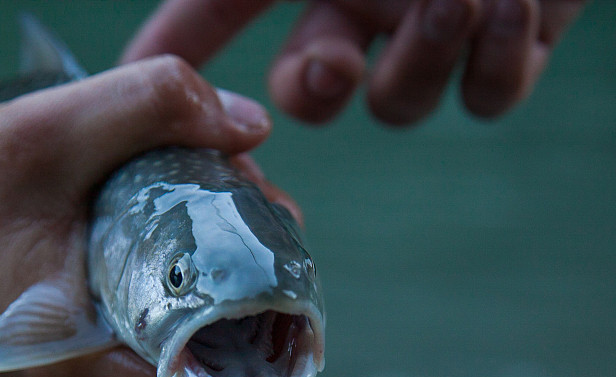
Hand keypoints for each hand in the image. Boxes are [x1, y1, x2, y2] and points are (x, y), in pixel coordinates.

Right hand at [0, 56, 288, 376]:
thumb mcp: (38, 134)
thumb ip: (146, 110)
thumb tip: (250, 127)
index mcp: (92, 375)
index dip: (277, 322)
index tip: (265, 242)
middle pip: (233, 362)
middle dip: (255, 275)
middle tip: (233, 191)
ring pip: (209, 351)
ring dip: (226, 272)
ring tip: (201, 198)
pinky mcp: (99, 372)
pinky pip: (177, 341)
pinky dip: (194, 285)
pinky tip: (174, 229)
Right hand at [121, 0, 586, 124]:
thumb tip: (153, 43)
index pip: (217, 15)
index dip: (174, 58)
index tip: (126, 90)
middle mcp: (364, 5)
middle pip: (309, 92)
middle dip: (309, 91)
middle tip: (323, 70)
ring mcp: (432, 34)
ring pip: (399, 106)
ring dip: (422, 56)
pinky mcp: (511, 51)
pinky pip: (486, 99)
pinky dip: (498, 61)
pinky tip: (511, 4)